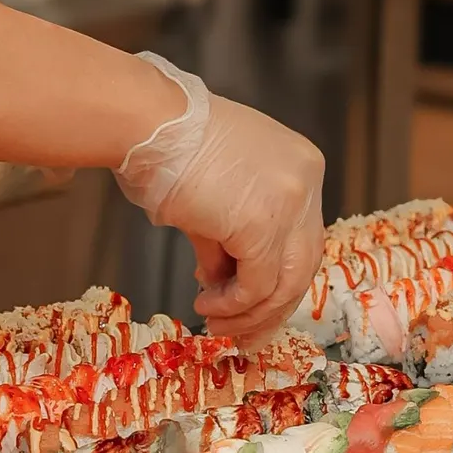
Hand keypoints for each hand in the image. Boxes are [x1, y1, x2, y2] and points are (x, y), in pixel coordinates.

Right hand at [114, 54, 324, 344]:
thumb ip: (228, 234)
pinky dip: (232, 304)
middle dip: (270, 305)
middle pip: (303, 262)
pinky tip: (206, 305)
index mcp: (300, 164)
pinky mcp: (262, 227)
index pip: (301, 234)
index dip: (273, 273)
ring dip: (249, 312)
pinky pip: (257, 285)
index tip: (244, 299)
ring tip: (215, 322)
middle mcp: (306, 182)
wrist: (146, 124)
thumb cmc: (166, 145)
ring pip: (287, 281)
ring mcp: (290, 204)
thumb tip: (220, 277)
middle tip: (238, 328)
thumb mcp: (215, 189)